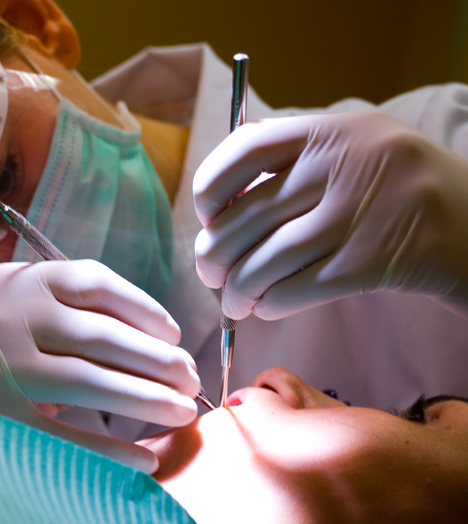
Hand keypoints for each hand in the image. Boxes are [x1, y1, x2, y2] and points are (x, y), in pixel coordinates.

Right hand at [0, 259, 199, 473]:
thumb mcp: (13, 298)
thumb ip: (66, 300)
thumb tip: (151, 335)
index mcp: (20, 281)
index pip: (95, 282)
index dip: (145, 308)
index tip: (174, 335)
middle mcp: (9, 317)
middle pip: (102, 336)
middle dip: (157, 360)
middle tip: (189, 380)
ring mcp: (1, 369)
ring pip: (89, 382)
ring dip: (145, 399)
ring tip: (180, 411)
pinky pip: (64, 436)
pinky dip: (108, 448)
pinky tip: (142, 458)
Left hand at [193, 111, 467, 319]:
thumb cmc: (400, 189)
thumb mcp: (355, 148)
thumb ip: (295, 162)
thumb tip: (218, 209)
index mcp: (332, 130)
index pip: (245, 149)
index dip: (211, 187)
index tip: (207, 216)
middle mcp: (343, 166)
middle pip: (247, 217)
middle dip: (214, 255)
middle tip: (210, 274)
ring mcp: (358, 215)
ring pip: (267, 261)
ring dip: (238, 290)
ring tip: (232, 303)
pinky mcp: (371, 263)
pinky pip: (298, 289)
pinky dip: (271, 305)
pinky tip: (265, 309)